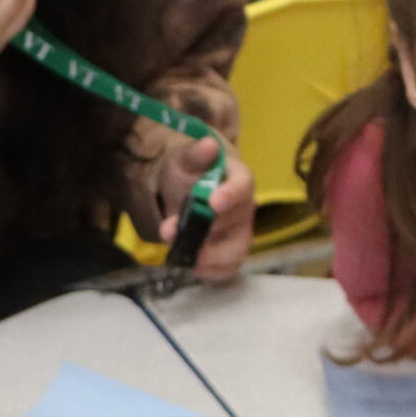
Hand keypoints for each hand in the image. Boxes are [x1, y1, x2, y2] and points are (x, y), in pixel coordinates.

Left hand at [156, 134, 254, 279]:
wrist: (181, 191)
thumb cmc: (188, 173)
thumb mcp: (183, 160)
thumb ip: (194, 154)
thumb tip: (208, 145)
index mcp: (239, 179)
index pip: (243, 185)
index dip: (231, 195)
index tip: (213, 202)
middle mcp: (245, 207)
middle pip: (236, 221)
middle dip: (205, 228)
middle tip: (170, 230)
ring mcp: (240, 232)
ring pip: (237, 250)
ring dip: (210, 256)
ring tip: (185, 256)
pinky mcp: (230, 253)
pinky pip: (228, 268)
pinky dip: (212, 271)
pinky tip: (192, 266)